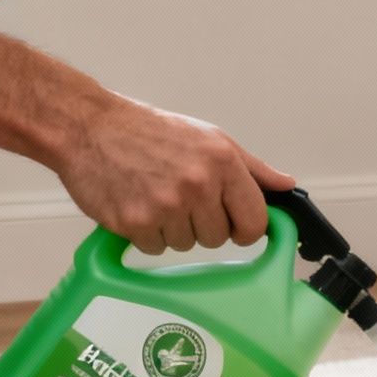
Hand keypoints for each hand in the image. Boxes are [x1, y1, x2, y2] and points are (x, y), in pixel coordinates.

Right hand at [54, 96, 294, 254]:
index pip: (255, 221)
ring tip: (156, 196)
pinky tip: (138, 204)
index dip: (245, 228)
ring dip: (173, 229)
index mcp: (223, 162)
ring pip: (186, 245)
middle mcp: (198, 185)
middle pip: (219, 238)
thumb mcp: (211, 139)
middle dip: (204, 225)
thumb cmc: (151, 132)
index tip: (234, 223)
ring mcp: (165, 206)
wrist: (90, 128)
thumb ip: (252, 168)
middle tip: (182, 198)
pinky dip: (147, 234)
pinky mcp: (134, 223)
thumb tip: (286, 185)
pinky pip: (154, 249)